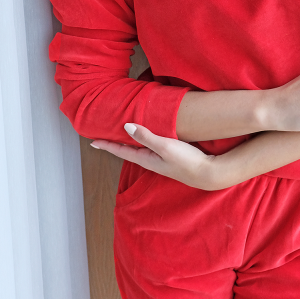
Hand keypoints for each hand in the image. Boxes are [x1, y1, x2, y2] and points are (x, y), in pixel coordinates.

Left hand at [90, 123, 218, 189]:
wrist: (207, 172)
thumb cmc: (186, 160)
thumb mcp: (165, 146)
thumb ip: (146, 136)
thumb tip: (126, 126)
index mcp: (146, 159)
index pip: (121, 151)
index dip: (107, 145)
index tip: (92, 141)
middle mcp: (150, 161)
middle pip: (127, 150)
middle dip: (114, 143)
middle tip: (101, 136)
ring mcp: (160, 160)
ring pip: (138, 149)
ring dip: (127, 142)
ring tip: (119, 135)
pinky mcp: (168, 157)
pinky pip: (149, 147)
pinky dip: (141, 141)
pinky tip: (145, 136)